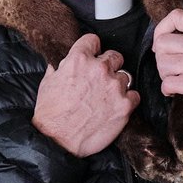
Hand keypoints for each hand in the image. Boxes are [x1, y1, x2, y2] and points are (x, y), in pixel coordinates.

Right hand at [33, 34, 138, 156]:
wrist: (58, 141)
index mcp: (78, 59)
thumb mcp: (47, 83)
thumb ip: (59, 68)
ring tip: (106, 97)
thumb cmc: (51, 115)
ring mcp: (114, 86)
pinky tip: (116, 107)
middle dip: (108, 65)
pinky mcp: (125, 105)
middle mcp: (99, 69)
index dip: (92, 49)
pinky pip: (134, 95)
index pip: (93, 40)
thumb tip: (61, 63)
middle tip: (101, 79)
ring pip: (125, 76)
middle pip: (114, 56)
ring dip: (117, 85)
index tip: (93, 55)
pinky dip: (128, 100)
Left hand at [152, 8, 182, 138]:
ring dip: (165, 76)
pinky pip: (168, 83)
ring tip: (177, 81)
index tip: (162, 46)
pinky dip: (167, 90)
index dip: (161, 30)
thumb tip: (161, 38)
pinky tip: (176, 92)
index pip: (176, 16)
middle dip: (161, 59)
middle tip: (171, 70)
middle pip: (162, 42)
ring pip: (163, 63)